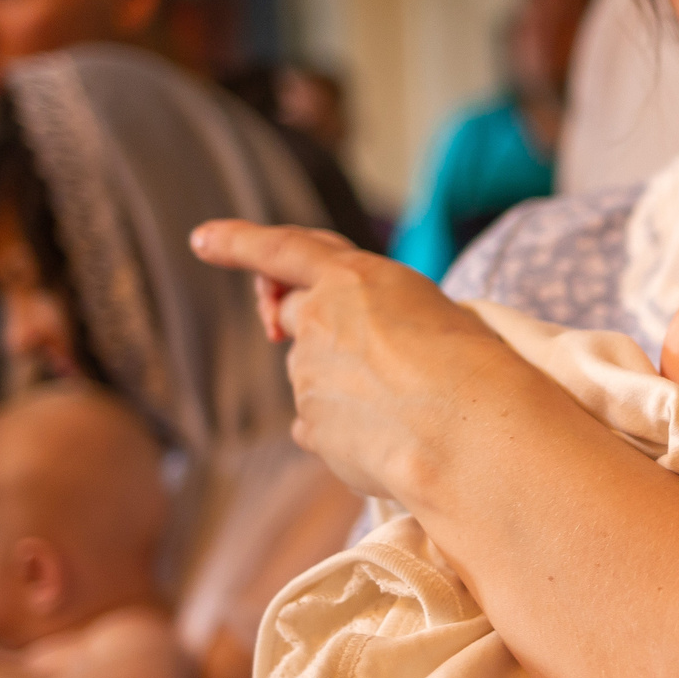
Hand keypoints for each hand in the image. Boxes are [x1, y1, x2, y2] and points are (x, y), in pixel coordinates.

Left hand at [189, 221, 515, 504]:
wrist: (473, 431)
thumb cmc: (476, 365)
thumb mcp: (432, 310)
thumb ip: (379, 316)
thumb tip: (348, 365)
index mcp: (353, 278)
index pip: (281, 250)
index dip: (237, 242)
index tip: (202, 239)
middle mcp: (319, 321)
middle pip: (297, 315)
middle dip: (312, 326)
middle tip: (366, 353)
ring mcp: (308, 376)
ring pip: (312, 374)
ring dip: (345, 384)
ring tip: (407, 404)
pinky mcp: (311, 427)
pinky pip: (317, 423)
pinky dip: (343, 429)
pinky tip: (387, 438)